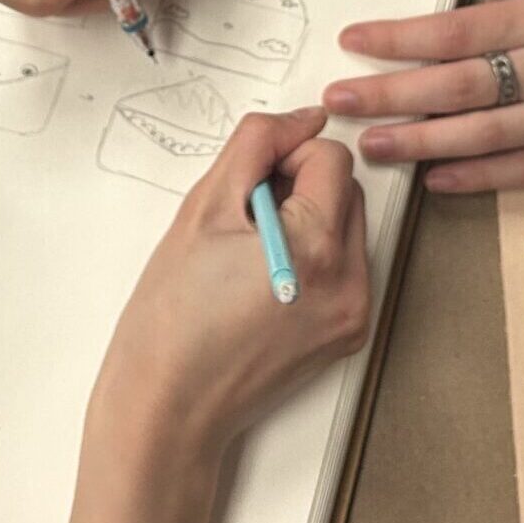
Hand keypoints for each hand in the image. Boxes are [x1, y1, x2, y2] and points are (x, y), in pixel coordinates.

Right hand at [88, 109, 371, 461]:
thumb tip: (304, 117)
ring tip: (250, 259)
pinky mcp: (347, 335)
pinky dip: (311, 261)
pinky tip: (263, 285)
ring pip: (346, 228)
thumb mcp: (204, 207)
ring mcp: (354, 313)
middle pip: (346, 191)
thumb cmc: (173, 315)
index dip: (284, 159)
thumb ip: (257, 145)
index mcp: (319, 245)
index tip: (246, 191)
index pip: (332, 157)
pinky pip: (343, 268)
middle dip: (299, 190)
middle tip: (242, 225)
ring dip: (307, 223)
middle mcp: (351, 282)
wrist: (169, 405)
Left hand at [323, 0, 523, 193]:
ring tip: (370, 147)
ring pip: (484, 135)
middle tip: (337, 101)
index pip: (462, 28)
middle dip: (391, 94)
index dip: (402, 38)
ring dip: (420, 142)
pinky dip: (480, 177)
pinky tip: (439, 178)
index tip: (356, 39)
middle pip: (458, 86)